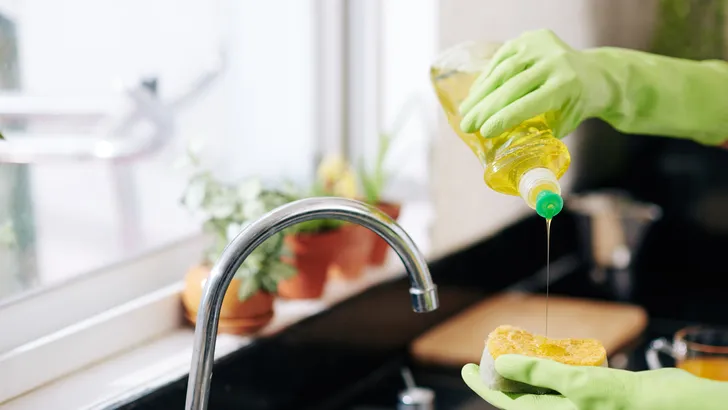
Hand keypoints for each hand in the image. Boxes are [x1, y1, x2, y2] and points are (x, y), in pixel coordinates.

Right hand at [458, 29, 611, 139]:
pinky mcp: (531, 37)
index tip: (483, 133)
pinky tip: (476, 93)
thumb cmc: (575, 106)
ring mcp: (541, 46)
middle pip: (511, 87)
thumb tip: (502, 150)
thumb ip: (534, 134)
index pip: (528, 103)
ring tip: (466, 111)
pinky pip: (501, 59)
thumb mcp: (561, 124)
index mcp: (566, 86)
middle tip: (466, 125)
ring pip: (503, 71)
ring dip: (481, 93)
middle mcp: (555, 62)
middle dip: (485, 108)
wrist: (594, 74)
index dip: (503, 118)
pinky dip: (487, 77)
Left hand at [462, 355, 727, 409]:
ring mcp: (570, 405)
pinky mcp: (584, 395)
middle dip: (500, 375)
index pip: (503, 402)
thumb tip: (502, 363)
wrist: (660, 404)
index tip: (463, 369)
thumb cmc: (621, 400)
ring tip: (510, 350)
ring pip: (535, 388)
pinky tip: (543, 353)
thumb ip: (536, 373)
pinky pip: (555, 382)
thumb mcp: (573, 384)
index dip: (481, 385)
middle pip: (517, 395)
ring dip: (521, 370)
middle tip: (488, 353)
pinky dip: (545, 368)